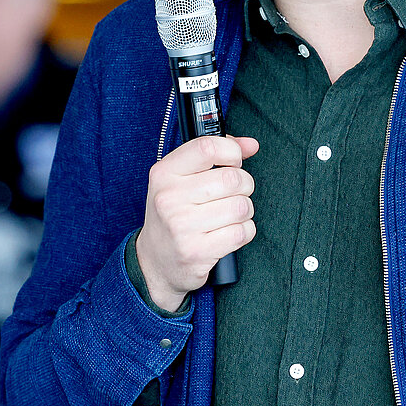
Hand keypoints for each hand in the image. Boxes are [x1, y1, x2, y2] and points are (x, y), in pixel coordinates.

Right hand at [135, 134, 259, 310]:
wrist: (155, 261)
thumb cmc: (174, 214)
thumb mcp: (181, 180)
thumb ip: (215, 156)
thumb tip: (250, 144)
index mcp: (163, 174)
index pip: (207, 148)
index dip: (231, 151)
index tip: (233, 161)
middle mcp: (168, 198)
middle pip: (232, 178)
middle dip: (244, 185)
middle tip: (234, 193)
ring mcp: (181, 226)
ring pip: (241, 206)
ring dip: (244, 211)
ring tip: (228, 216)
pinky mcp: (196, 251)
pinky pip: (242, 232)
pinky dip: (244, 231)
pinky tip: (228, 232)